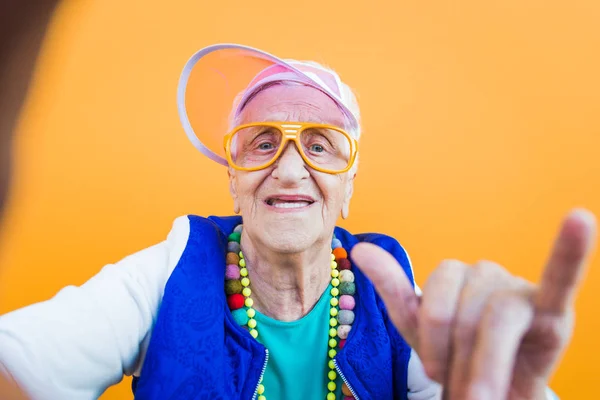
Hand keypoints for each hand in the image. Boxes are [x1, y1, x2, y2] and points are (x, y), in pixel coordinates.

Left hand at [352, 209, 595, 399]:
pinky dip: (571, 251)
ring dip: (486, 364)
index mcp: (457, 275)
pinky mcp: (554, 311)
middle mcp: (489, 274)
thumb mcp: (420, 329)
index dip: (432, 336)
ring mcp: (521, 289)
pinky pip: (562, 276)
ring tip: (485, 395)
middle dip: (459, 357)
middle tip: (464, 390)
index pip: (435, 296)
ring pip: (496, 318)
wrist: (491, 396)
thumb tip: (360, 249)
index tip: (433, 372)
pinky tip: (581, 221)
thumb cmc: (458, 358)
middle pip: (465, 311)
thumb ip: (395, 288)